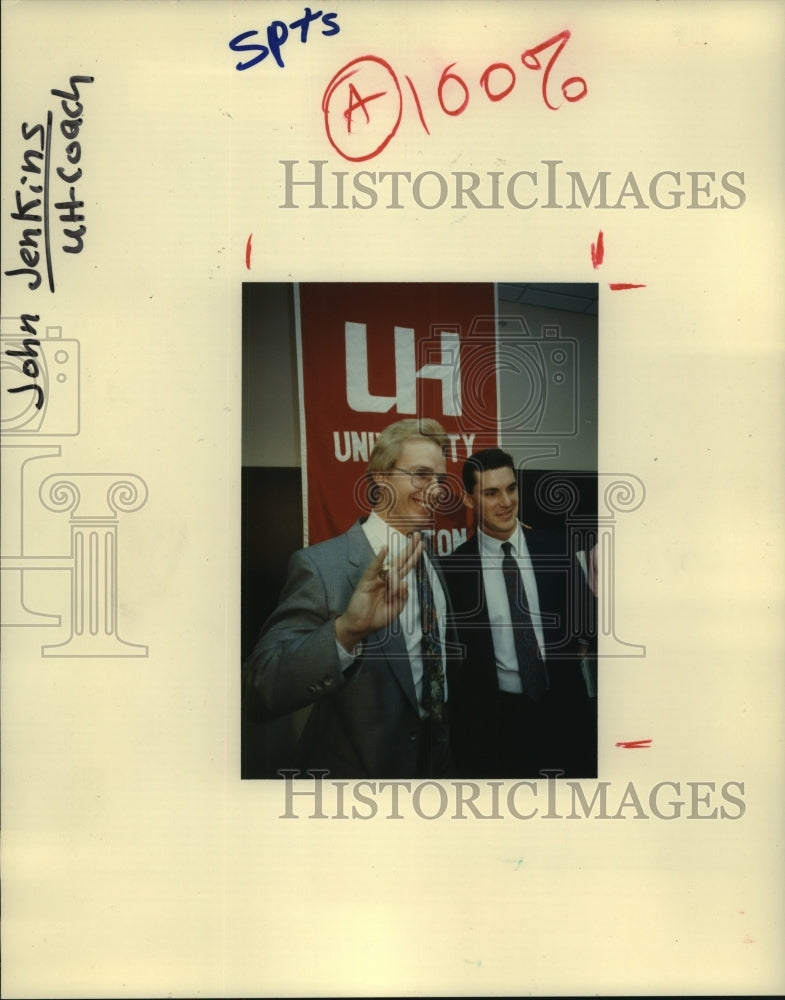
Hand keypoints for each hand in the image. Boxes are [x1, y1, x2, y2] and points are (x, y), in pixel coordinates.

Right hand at [334, 533, 422, 651]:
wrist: (361, 626)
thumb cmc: (377, 617)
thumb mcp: (396, 609)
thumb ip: (403, 597)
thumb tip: (404, 582)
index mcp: (394, 585)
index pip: (406, 567)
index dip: (414, 556)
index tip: (422, 545)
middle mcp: (386, 578)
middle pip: (401, 561)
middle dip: (410, 548)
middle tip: (418, 536)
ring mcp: (377, 578)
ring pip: (391, 568)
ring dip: (398, 569)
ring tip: (393, 589)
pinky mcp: (367, 581)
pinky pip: (374, 568)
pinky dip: (379, 558)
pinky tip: (385, 549)